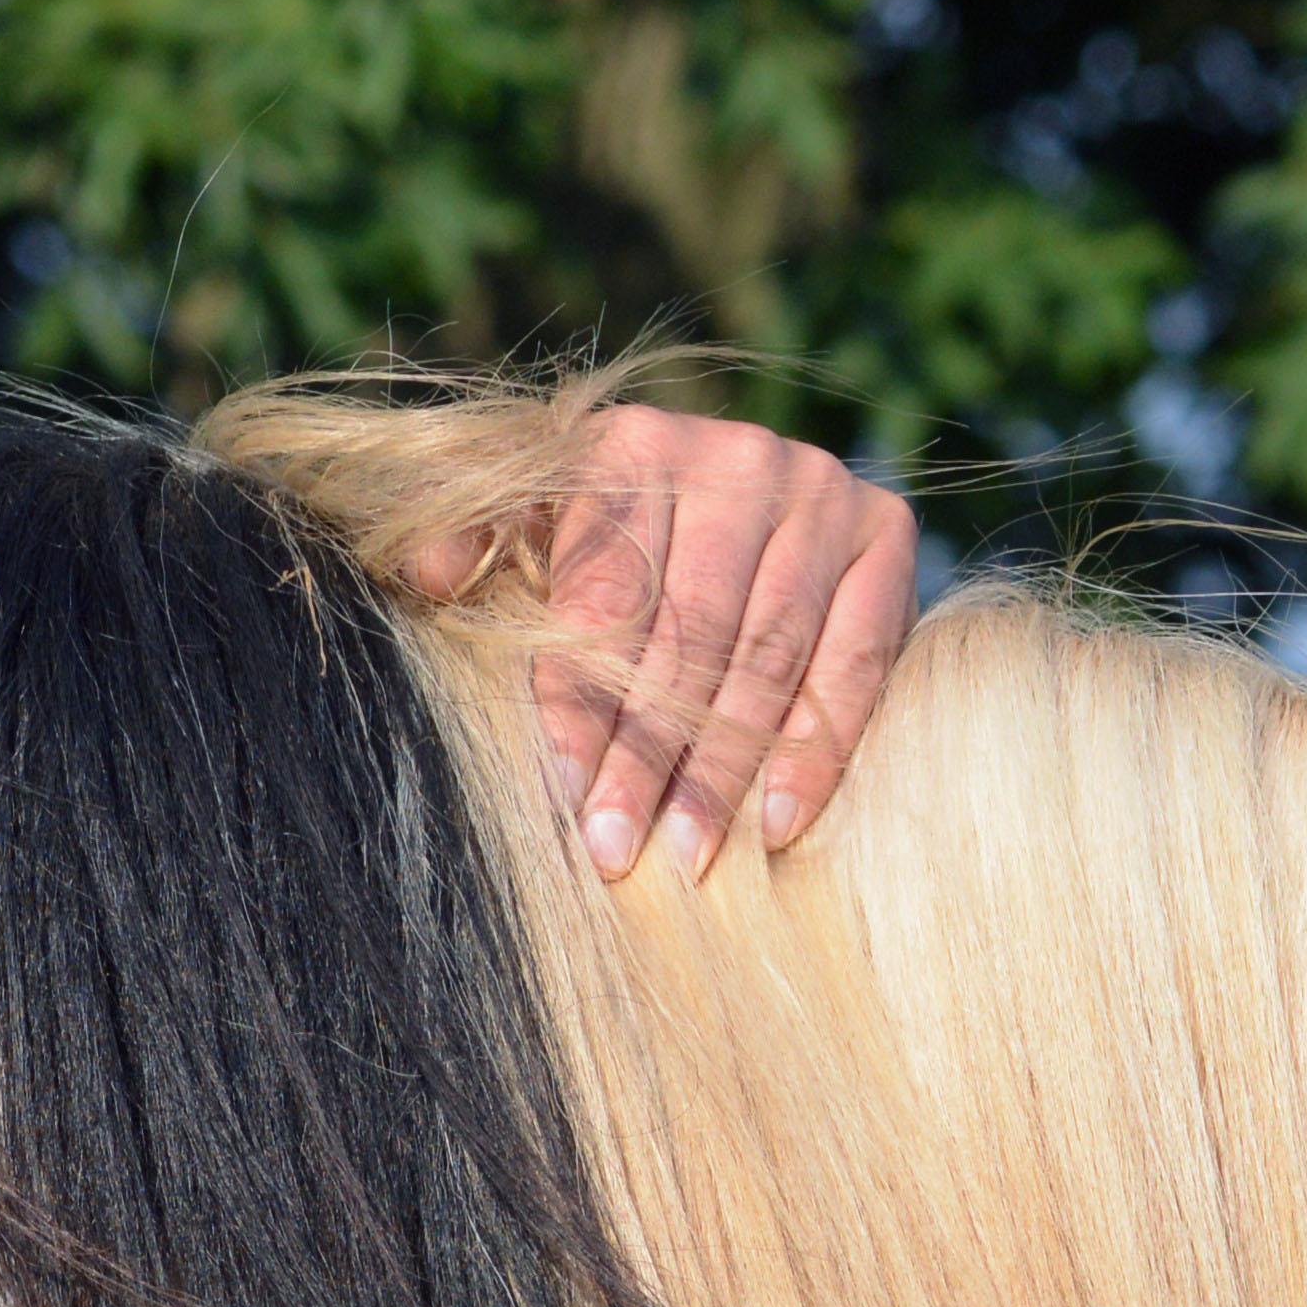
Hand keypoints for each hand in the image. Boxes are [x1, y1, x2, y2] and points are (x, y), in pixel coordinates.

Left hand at [414, 404, 918, 879]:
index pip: (608, 601)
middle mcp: (734, 457)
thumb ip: (477, 540)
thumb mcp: (526, 517)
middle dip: (650, 756)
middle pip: (689, 636)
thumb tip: (422, 571)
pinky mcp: (883, 532)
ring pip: (767, 656)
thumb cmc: (597, 527)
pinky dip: (819, 746)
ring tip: (689, 858)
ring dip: (726, 769)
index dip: (584, 705)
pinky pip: (854, 659)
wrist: (729, 480)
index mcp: (630, 449)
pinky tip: (779, 823)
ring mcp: (818, 491)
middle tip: (622, 853)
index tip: (566, 799)